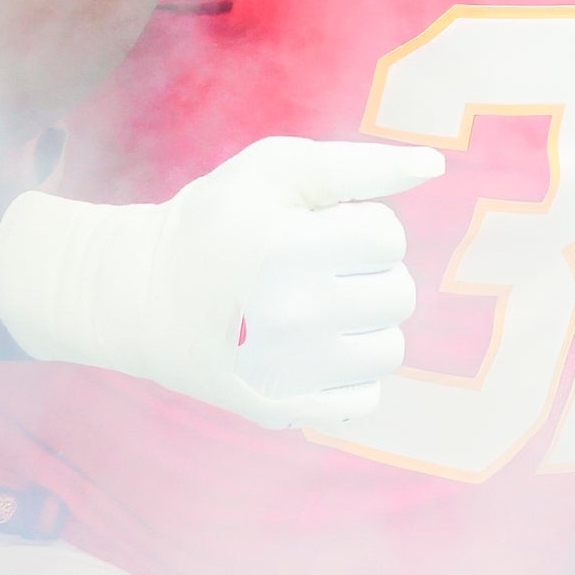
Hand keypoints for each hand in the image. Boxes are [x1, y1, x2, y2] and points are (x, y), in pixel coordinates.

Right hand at [0, 136, 441, 429]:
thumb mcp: (275, 169)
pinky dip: (347, 372)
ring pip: (389, 349)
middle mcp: (290, 316)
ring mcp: (286, 372)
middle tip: (317, 268)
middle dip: (368, 273)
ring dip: (364, 324)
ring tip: (316, 307)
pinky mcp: (282, 410)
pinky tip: (310, 349)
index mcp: (288, 249)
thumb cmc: (216, 222)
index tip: (317, 229)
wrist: (139, 296)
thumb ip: (360, 164)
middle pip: (398, 294)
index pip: (389, 238)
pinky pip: (366, 397)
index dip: (360, 225)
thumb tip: (435, 165)